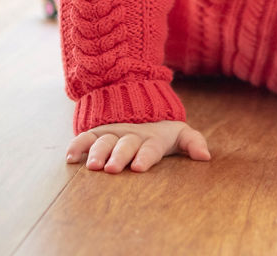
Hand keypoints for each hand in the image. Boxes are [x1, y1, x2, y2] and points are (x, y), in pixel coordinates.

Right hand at [66, 120, 210, 173]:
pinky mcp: (98, 133)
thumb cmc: (163, 133)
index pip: (150, 148)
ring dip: (97, 153)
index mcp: (153, 139)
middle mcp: (132, 136)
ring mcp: (114, 133)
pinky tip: (70, 159)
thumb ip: (193, 143)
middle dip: (119, 156)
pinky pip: (85, 138)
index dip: (145, 157)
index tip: (138, 168)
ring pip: (104, 142)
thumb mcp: (180, 135)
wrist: (141, 108)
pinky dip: (77, 146)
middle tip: (111, 169)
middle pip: (125, 145)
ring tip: (92, 167)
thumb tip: (206, 157)